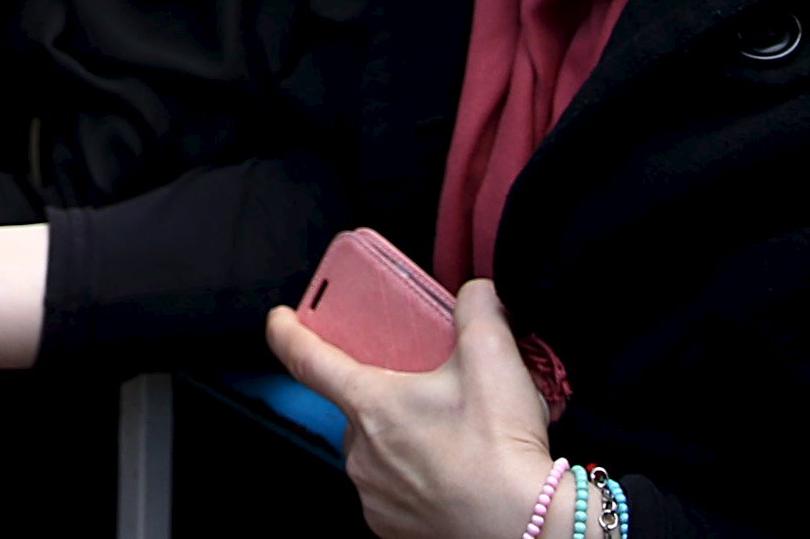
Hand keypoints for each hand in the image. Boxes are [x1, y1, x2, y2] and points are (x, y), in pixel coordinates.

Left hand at [267, 280, 559, 538]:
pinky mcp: (391, 526)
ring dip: (402, 436)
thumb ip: (477, 308)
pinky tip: (450, 471)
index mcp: (372, 404)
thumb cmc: (503, 452)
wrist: (528, 528)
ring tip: (452, 434)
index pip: (307, 358)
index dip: (288, 332)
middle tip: (427, 388)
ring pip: (375, 448)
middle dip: (386, 392)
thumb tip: (474, 294)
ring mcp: (373, 493)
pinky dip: (413, 476)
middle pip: (356, 404)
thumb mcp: (495, 357)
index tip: (281, 320)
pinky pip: (390, 488)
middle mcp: (361, 452)